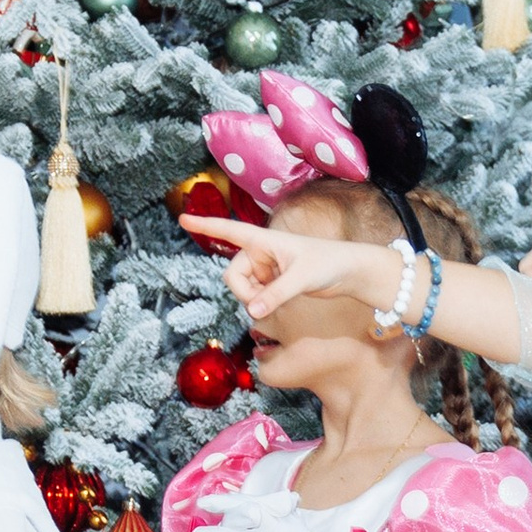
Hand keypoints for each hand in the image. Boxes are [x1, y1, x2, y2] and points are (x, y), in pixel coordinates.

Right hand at [181, 211, 395, 323]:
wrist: (349, 272)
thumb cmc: (329, 264)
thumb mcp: (301, 279)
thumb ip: (275, 296)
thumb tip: (252, 313)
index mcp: (263, 240)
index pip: (229, 230)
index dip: (205, 226)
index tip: (182, 219)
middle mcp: (261, 252)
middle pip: (233, 276)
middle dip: (245, 293)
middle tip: (266, 302)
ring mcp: (266, 268)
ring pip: (244, 290)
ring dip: (257, 300)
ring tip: (283, 297)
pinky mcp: (273, 282)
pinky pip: (256, 297)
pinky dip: (265, 303)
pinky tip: (284, 300)